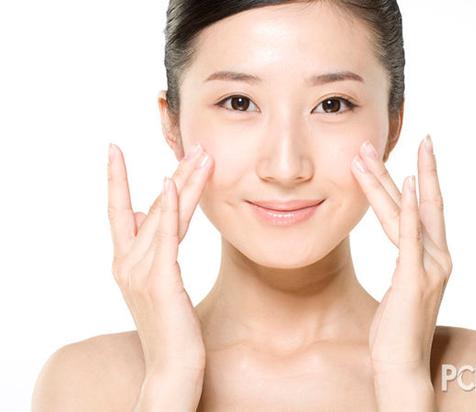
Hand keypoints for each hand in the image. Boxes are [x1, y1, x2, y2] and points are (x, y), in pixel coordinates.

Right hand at [107, 142, 211, 380]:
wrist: (172, 368)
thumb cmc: (171, 329)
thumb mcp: (160, 286)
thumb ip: (156, 253)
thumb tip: (158, 222)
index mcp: (125, 263)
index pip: (119, 212)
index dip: (116, 180)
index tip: (114, 150)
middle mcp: (127, 263)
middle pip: (150, 207)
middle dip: (173, 173)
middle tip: (193, 145)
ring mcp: (140, 271)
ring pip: (164, 215)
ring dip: (183, 182)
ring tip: (201, 155)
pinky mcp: (160, 280)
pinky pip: (166, 236)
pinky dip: (168, 209)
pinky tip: (171, 184)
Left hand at [351, 135, 451, 407]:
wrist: (401, 363)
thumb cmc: (396, 328)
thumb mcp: (402, 286)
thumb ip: (405, 261)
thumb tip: (400, 244)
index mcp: (432, 257)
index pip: (423, 209)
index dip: (418, 178)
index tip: (408, 152)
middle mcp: (437, 256)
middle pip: (415, 203)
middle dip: (396, 169)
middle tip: (376, 141)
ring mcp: (429, 266)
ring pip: (405, 213)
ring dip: (385, 181)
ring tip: (365, 155)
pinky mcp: (415, 278)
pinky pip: (410, 237)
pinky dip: (409, 209)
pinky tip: (406, 182)